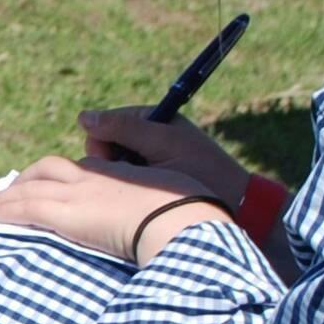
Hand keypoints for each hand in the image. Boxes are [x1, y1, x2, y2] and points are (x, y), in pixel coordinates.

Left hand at [0, 154, 234, 265]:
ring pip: (32, 188)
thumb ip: (158, 202)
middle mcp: (96, 179)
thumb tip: (163, 218)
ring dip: (7, 196)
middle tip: (10, 190)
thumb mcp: (175, 199)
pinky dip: (6, 209)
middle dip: (27, 179)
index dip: (61, 177)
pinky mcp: (71, 214)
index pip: (82, 170)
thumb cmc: (190, 213)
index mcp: (120, 175)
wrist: (185, 222)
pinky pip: (29, 208)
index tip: (49, 184)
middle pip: (50, 169)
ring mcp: (81, 194)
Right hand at [73, 106, 247, 203]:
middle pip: (104, 147)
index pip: (106, 124)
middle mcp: (147, 139)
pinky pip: (124, 185)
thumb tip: (84, 117)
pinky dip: (129, 193)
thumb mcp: (163, 145)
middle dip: (112, 164)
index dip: (103, 143)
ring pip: (111, 169)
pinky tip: (145, 203)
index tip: (117, 162)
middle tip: (134, 180)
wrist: (239, 206)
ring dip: (122, 180)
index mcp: (153, 121)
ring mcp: (147, 164)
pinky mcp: (150, 186)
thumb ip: (124, 128)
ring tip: (145, 193)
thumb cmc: (204, 172)